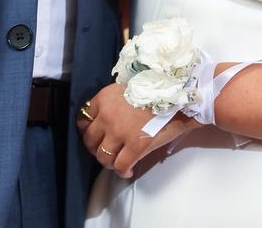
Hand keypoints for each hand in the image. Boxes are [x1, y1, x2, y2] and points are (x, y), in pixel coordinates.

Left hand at [76, 82, 197, 177]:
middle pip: (90, 140)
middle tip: (106, 151)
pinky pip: (120, 166)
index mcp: (104, 98)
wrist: (177, 95)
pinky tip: (127, 170)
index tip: (95, 136)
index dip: (88, 131)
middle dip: (96, 148)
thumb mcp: (126, 89)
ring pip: (102, 156)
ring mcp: (120, 132)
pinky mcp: (135, 146)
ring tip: (117, 161)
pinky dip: (122, 172)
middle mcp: (107, 115)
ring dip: (109, 162)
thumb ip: (112, 104)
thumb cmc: (155, 91)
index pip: (83, 120)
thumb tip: (105, 121)